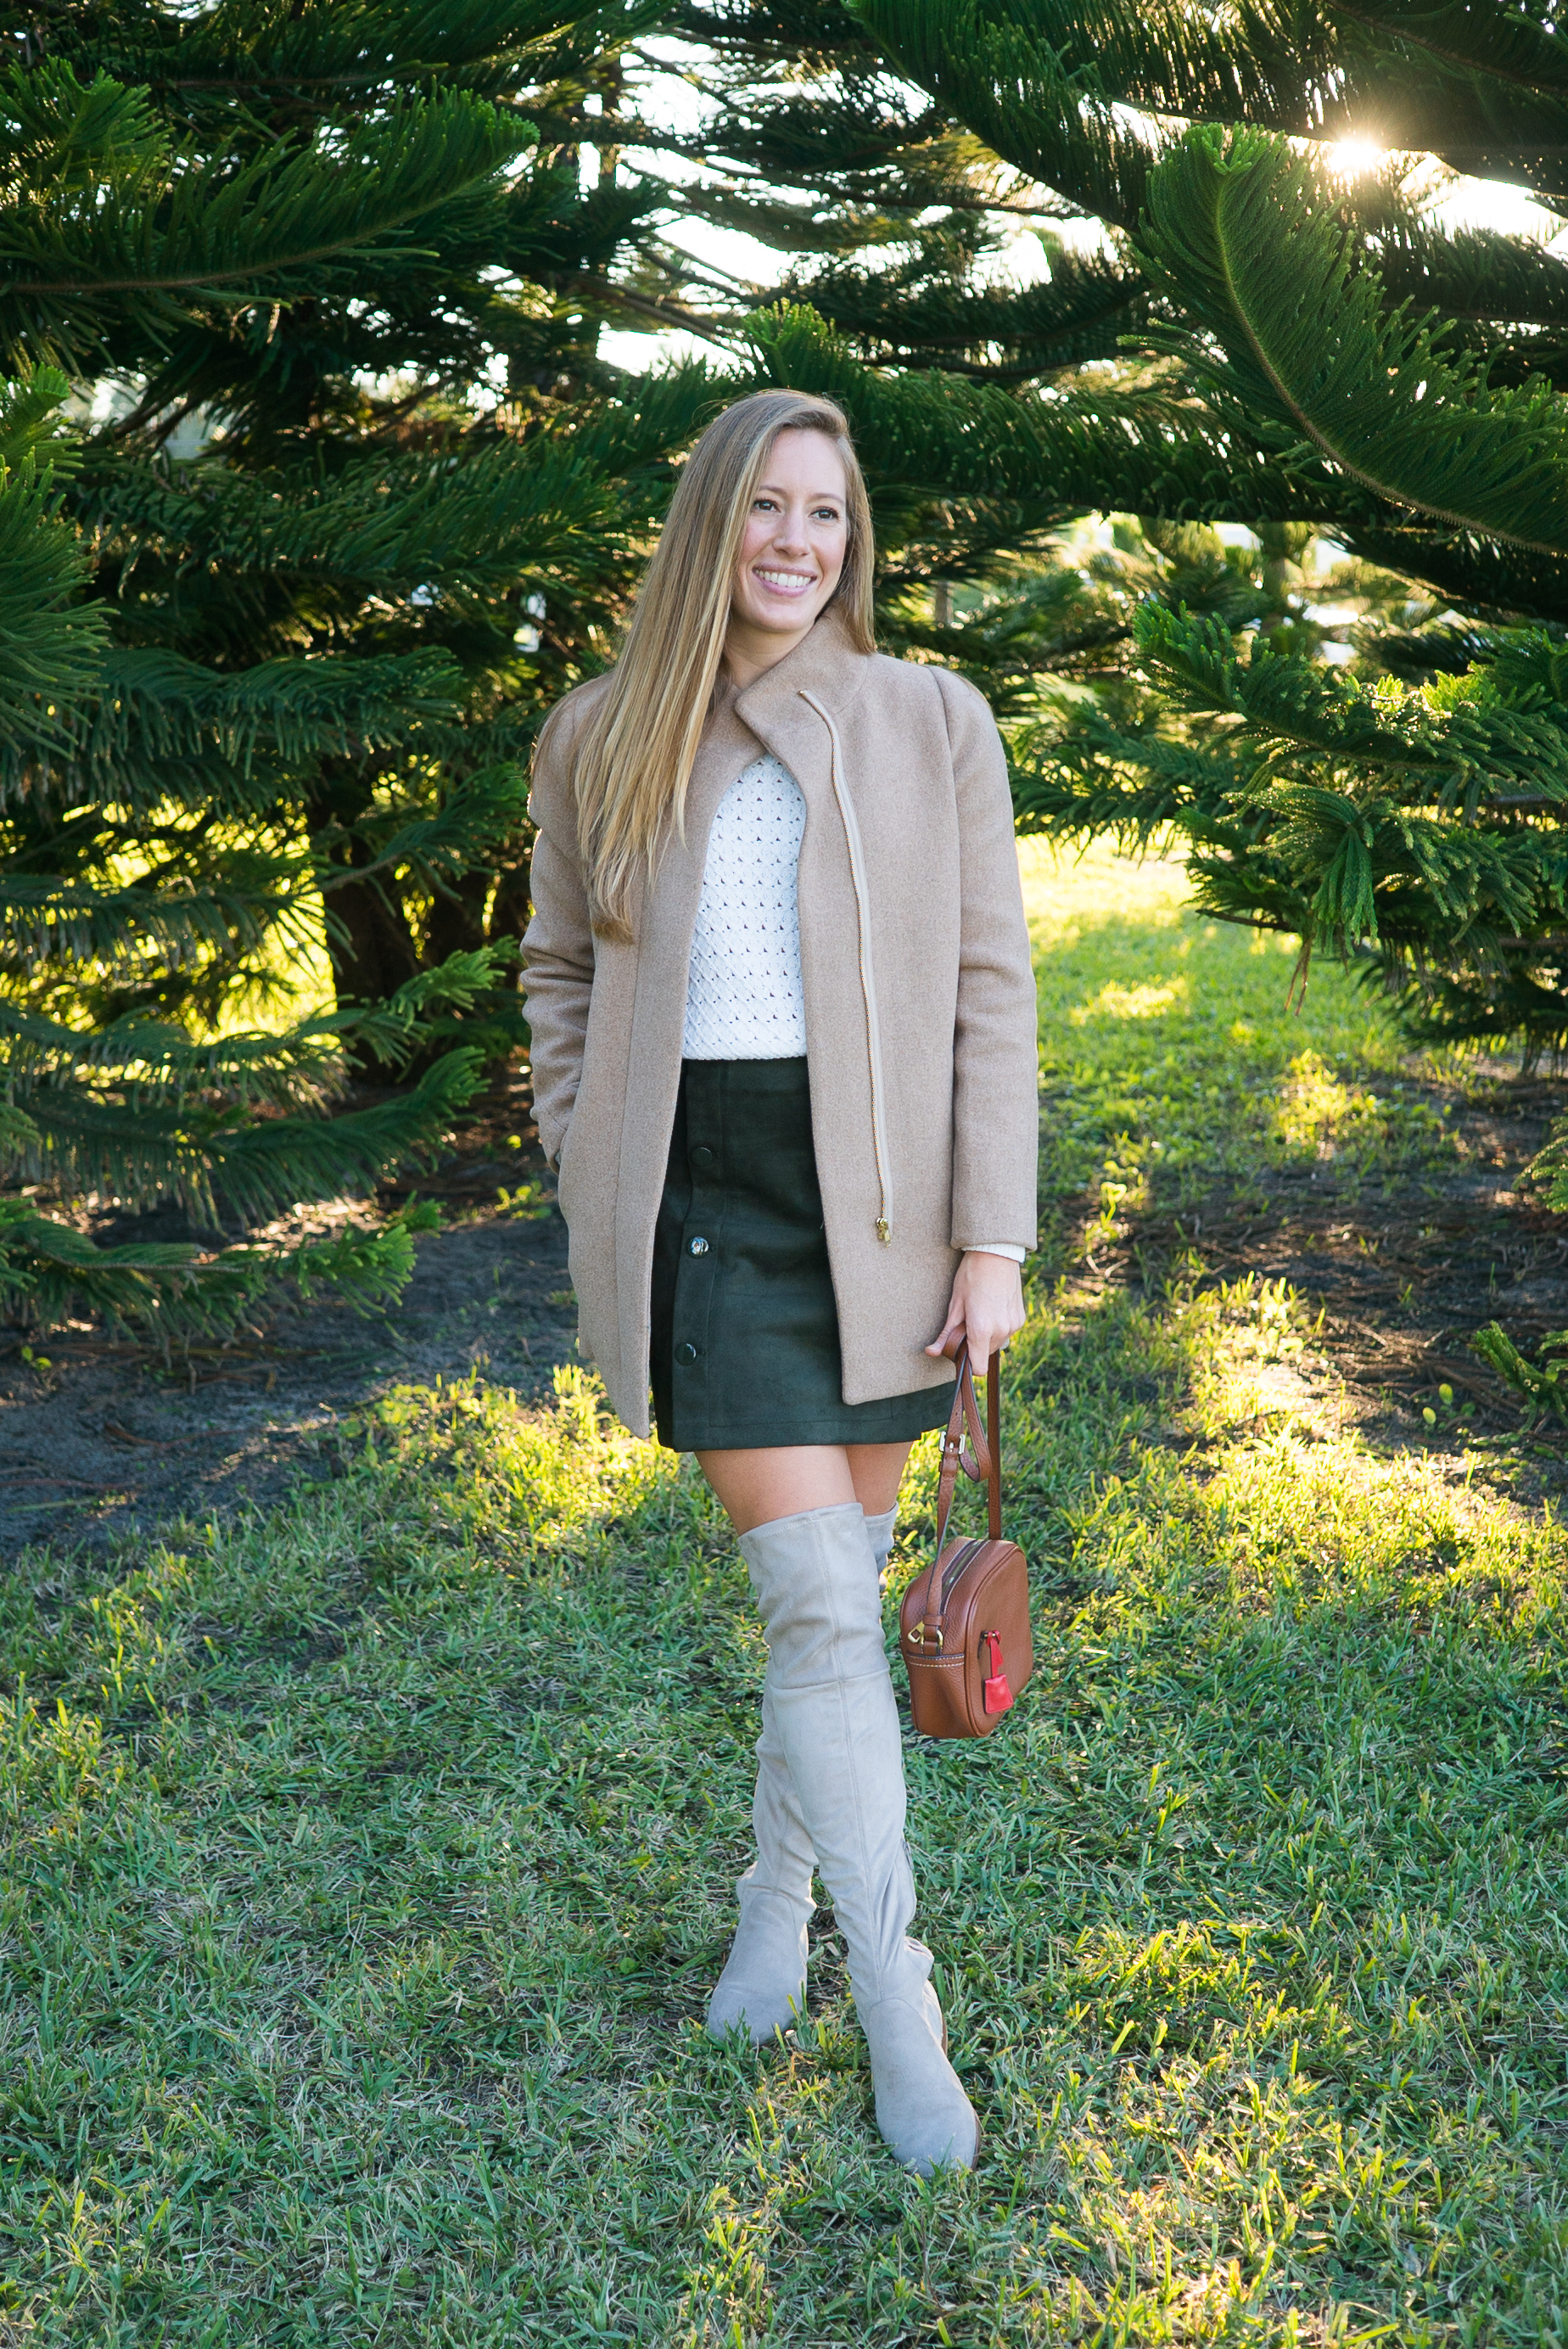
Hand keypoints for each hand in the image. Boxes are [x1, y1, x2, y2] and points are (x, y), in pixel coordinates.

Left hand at [926, 1251, 1025, 1367]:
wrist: (995, 1255)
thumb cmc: (971, 1277)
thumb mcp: (954, 1305)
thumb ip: (946, 1334)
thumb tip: (931, 1352)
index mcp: (982, 1329)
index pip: (978, 1368)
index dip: (967, 1364)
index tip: (960, 1351)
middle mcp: (1001, 1330)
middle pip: (985, 1355)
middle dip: (975, 1345)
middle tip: (967, 1323)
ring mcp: (1013, 1325)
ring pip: (996, 1344)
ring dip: (987, 1336)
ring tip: (980, 1313)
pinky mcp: (1020, 1319)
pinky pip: (1007, 1332)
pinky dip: (998, 1327)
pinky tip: (992, 1308)